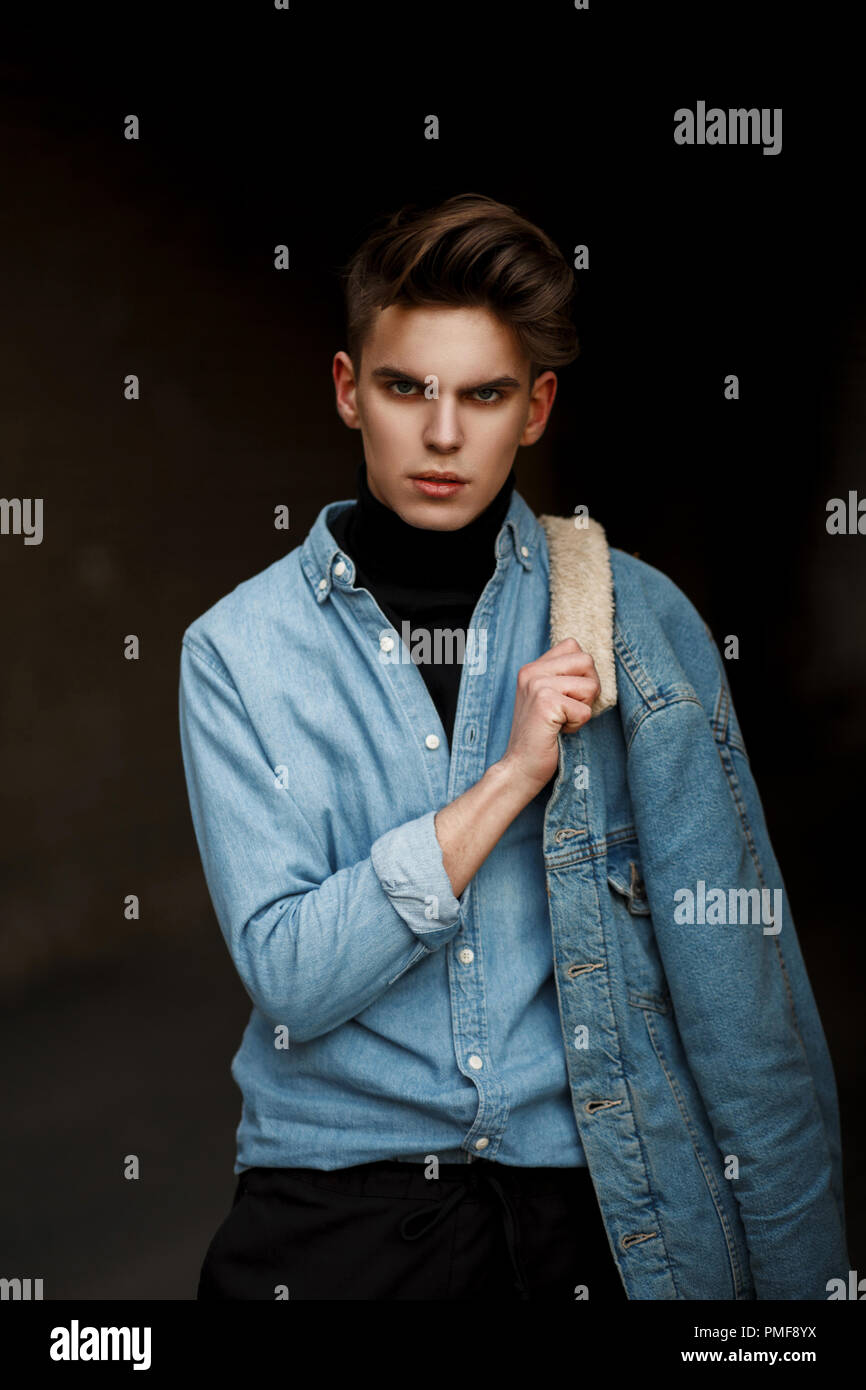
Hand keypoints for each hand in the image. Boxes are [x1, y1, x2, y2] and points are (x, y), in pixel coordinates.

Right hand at [497, 637, 600, 798]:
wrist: (520, 767)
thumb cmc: (540, 736)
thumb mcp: (547, 699)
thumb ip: (563, 677)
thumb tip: (593, 666)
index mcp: (532, 668)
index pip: (573, 646)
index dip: (581, 672)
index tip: (567, 695)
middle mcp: (532, 672)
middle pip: (586, 661)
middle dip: (588, 689)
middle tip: (568, 710)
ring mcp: (537, 685)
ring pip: (590, 686)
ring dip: (583, 709)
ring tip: (562, 721)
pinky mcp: (546, 703)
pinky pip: (585, 710)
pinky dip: (577, 725)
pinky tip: (559, 731)